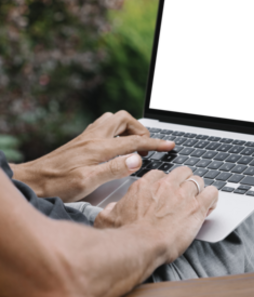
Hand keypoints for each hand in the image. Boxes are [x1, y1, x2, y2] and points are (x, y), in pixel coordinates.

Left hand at [12, 111, 174, 200]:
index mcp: (98, 148)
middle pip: (124, 119)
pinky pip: (103, 126)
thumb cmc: (58, 185)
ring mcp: (86, 137)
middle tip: (146, 145)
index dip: (155, 144)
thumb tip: (137, 159)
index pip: (134, 142)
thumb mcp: (87, 182)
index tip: (170, 146)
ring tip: (133, 144)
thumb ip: (114, 169)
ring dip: (128, 127)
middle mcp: (93, 138)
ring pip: (113, 119)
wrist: (32, 181)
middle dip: (140, 129)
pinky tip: (115, 145)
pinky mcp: (81, 141)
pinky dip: (116, 130)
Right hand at [95, 167, 217, 260]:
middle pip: (182, 172)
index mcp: (144, 186)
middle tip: (185, 194)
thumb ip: (111, 209)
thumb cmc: (125, 236)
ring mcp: (182, 195)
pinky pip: (212, 192)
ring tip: (198, 200)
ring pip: (198, 180)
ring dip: (199, 190)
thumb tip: (112, 208)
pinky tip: (210, 205)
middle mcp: (164, 187)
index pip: (160, 174)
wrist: (139, 246)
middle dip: (185, 181)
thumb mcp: (106, 219)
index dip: (166, 183)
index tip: (168, 191)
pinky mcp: (197, 207)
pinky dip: (213, 198)